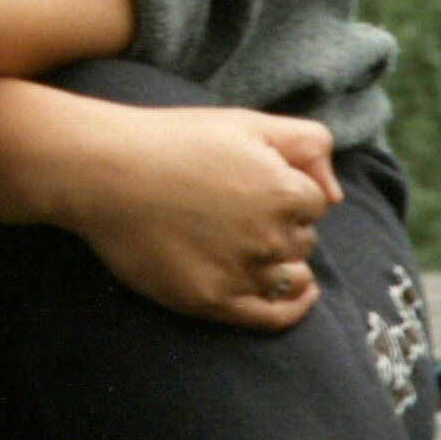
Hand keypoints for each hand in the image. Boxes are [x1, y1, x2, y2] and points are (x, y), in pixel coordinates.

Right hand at [63, 106, 343, 330]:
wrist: (104, 172)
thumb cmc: (174, 141)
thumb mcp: (248, 122)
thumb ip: (308, 145)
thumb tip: (336, 195)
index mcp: (283, 192)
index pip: (313, 204)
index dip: (287, 193)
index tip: (253, 185)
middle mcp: (270, 238)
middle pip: (302, 241)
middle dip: (283, 227)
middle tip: (239, 211)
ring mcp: (241, 274)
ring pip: (290, 276)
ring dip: (282, 262)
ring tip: (255, 248)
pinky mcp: (212, 302)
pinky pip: (273, 316)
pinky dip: (294, 308)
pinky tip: (299, 297)